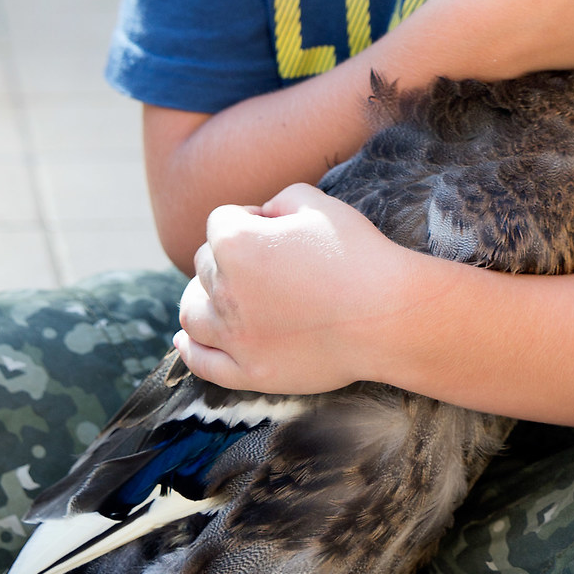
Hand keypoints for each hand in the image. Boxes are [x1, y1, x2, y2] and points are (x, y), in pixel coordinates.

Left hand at [175, 184, 435, 394]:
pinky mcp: (248, 373)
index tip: (278, 229)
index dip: (249, 218)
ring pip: (191, 312)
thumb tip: (262, 215)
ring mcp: (234, 337)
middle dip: (229, 256)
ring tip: (218, 296)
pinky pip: (202, 362)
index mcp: (235, 244)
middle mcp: (224, 291)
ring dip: (199, 298)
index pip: (221, 221)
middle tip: (270, 263)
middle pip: (205, 264)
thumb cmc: (357, 255)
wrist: (388, 317)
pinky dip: (190, 347)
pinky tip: (186, 339)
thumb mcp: (318, 203)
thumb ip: (279, 199)